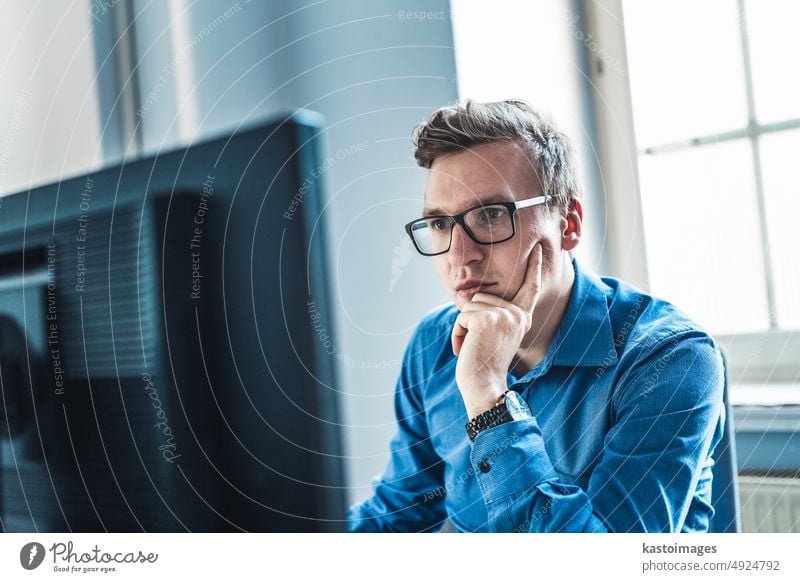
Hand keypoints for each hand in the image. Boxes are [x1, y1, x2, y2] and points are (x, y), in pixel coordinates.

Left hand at [452, 243, 542, 418]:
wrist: (485, 386)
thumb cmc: (485, 365)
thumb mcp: (495, 335)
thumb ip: (494, 315)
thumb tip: (474, 294)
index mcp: (522, 317)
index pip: (530, 288)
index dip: (534, 267)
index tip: (537, 250)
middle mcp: (517, 314)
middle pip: (482, 297)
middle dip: (471, 321)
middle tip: (480, 346)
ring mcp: (503, 315)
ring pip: (469, 306)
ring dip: (463, 328)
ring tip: (474, 347)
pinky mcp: (486, 319)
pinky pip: (461, 317)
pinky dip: (457, 334)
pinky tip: (466, 350)